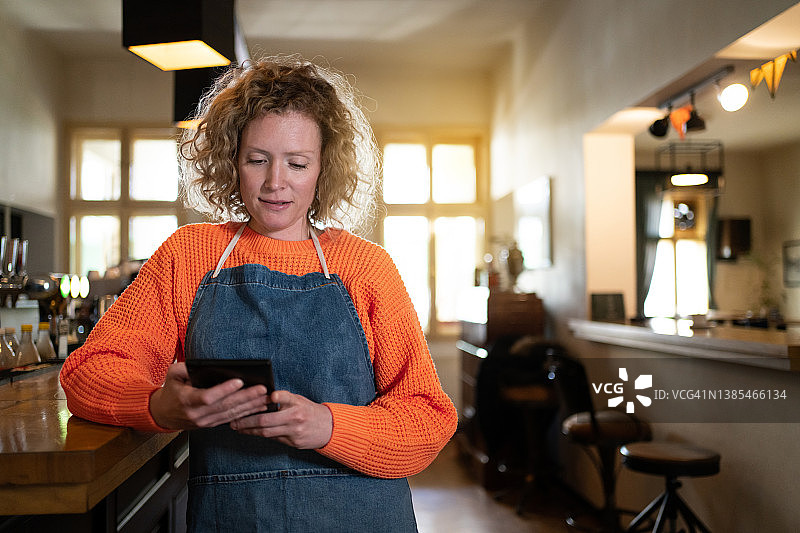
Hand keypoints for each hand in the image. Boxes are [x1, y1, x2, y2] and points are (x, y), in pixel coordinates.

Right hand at [149, 362, 270, 429]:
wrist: (163, 414)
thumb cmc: (171, 391)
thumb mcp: (172, 375)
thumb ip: (183, 368)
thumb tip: (199, 364)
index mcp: (186, 400)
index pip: (208, 397)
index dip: (224, 390)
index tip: (239, 381)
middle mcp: (196, 414)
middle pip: (225, 406)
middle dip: (245, 397)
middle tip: (261, 388)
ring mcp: (205, 422)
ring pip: (231, 414)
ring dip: (250, 406)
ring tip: (265, 397)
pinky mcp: (211, 424)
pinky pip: (231, 419)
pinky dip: (246, 413)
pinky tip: (259, 407)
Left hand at [230, 390, 332, 449]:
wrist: (328, 428)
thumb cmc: (310, 411)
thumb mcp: (300, 400)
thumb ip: (284, 399)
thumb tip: (266, 396)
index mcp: (298, 404)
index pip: (285, 398)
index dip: (276, 397)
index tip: (268, 396)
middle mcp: (296, 418)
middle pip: (267, 421)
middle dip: (247, 422)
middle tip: (233, 421)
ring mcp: (294, 432)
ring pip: (267, 433)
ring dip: (249, 431)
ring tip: (237, 428)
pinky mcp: (293, 443)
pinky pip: (273, 439)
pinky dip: (261, 435)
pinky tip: (250, 432)